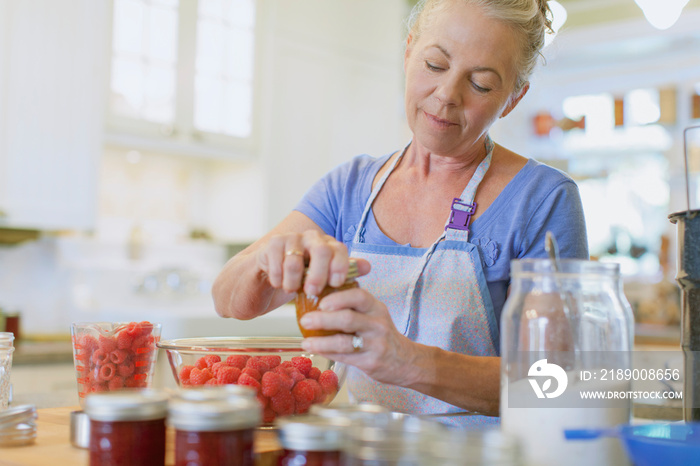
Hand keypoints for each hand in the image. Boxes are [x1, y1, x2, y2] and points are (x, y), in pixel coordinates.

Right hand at [256, 230, 369, 295]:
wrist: (266, 281)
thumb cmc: (298, 281)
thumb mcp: (322, 281)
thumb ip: (344, 273)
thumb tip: (367, 266)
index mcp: (328, 246)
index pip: (340, 250)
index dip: (340, 267)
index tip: (336, 284)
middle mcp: (311, 238)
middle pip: (322, 251)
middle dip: (318, 275)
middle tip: (312, 292)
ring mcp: (291, 238)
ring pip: (296, 260)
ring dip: (293, 281)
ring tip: (291, 289)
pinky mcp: (272, 244)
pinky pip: (277, 262)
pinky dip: (278, 278)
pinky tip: (277, 283)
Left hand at [299, 287, 421, 386]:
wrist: (405, 360)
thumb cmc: (381, 333)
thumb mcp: (374, 313)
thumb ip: (352, 305)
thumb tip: (318, 295)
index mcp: (376, 308)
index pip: (359, 296)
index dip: (338, 298)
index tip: (321, 302)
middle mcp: (377, 324)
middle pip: (348, 319)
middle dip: (323, 319)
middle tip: (305, 319)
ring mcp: (375, 344)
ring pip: (344, 342)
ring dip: (321, 342)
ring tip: (306, 342)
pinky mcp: (370, 362)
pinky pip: (344, 357)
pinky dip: (327, 353)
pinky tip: (315, 351)